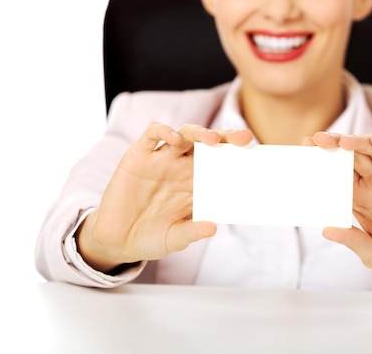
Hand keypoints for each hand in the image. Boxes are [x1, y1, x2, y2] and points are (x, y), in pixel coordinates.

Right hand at [77, 123, 252, 272]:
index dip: (236, 157)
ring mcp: (159, 160)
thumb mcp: (173, 238)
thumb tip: (212, 227)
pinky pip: (151, 136)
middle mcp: (180, 167)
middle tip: (243, 139)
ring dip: (199, 132)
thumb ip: (191, 232)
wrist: (116, 240)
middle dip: (226, 138)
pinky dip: (164, 131)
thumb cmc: (151, 237)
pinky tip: (174, 138)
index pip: (220, 164)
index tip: (255, 156)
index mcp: (195, 184)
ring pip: (184, 134)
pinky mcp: (137, 157)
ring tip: (211, 139)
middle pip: (207, 144)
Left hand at [305, 132, 371, 295]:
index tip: (305, 150)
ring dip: (360, 142)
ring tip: (342, 141)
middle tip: (317, 140)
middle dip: (337, 146)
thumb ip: (352, 240)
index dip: (324, 160)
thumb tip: (325, 230)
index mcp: (363, 198)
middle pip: (356, 157)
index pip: (340, 172)